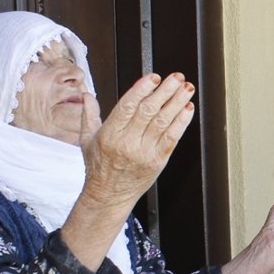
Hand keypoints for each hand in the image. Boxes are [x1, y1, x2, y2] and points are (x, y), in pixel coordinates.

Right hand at [79, 73, 195, 207]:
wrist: (109, 196)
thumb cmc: (98, 168)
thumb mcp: (86, 140)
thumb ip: (88, 114)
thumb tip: (86, 94)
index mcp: (109, 134)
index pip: (128, 106)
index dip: (142, 89)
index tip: (153, 77)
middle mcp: (127, 143)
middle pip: (149, 111)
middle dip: (165, 91)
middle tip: (176, 77)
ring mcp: (144, 152)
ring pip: (163, 122)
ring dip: (177, 102)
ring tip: (186, 88)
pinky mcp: (158, 161)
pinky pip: (172, 138)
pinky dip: (182, 122)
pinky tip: (187, 109)